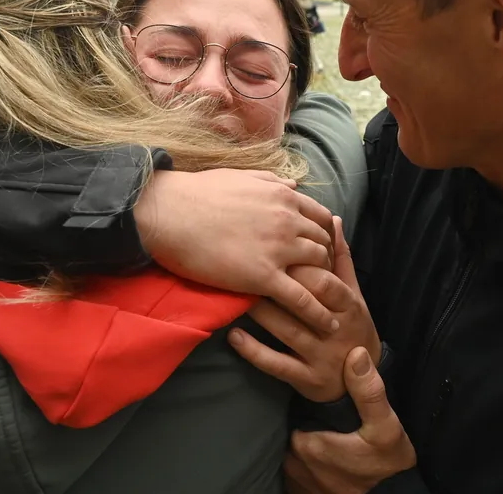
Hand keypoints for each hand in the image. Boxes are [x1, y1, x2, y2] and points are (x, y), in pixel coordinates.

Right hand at [134, 169, 338, 333]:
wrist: (171, 212)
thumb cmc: (198, 193)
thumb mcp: (241, 177)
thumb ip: (271, 182)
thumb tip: (293, 185)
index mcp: (283, 198)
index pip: (321, 218)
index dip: (324, 234)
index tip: (320, 247)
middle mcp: (288, 222)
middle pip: (323, 245)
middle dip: (326, 261)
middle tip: (323, 278)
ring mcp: (279, 249)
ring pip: (319, 271)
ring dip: (327, 287)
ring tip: (332, 304)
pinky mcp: (264, 277)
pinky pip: (302, 300)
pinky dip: (319, 314)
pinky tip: (328, 325)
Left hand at [228, 217, 380, 401]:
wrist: (361, 382)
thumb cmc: (352, 324)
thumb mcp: (353, 292)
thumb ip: (340, 258)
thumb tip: (333, 220)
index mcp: (348, 305)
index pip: (326, 283)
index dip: (304, 267)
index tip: (277, 249)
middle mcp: (336, 330)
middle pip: (306, 305)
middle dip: (279, 286)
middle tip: (246, 265)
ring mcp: (321, 356)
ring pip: (288, 332)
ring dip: (261, 313)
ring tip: (236, 295)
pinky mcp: (306, 379)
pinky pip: (276, 364)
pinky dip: (254, 350)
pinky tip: (233, 336)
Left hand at [285, 347, 416, 493]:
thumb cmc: (385, 465)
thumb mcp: (386, 427)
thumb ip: (369, 392)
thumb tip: (356, 353)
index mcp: (308, 444)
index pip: (296, 413)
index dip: (310, 406)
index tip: (324, 405)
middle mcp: (296, 464)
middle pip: (295, 430)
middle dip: (310, 426)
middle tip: (332, 425)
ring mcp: (299, 480)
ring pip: (295, 450)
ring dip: (310, 445)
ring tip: (331, 439)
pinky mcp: (303, 490)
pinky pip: (299, 470)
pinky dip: (310, 464)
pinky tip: (330, 460)